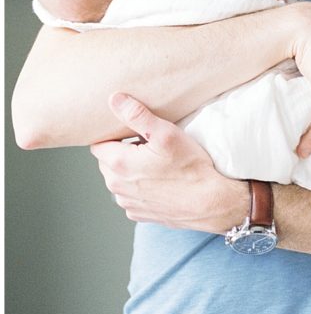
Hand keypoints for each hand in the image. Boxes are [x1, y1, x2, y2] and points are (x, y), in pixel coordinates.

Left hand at [90, 92, 247, 232]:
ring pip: (118, 179)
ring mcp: (127, 203)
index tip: (130, 132)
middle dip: (121, 151)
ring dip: (129, 170)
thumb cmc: (190, 167)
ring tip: (155, 163)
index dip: (112, 135)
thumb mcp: (166, 133)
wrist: (209, 202)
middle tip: (147, 144)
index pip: (98, 144)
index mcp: (119, 164)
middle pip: (106, 162)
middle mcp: (117, 187)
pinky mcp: (139, 214)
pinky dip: (139, 187)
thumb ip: (137, 115)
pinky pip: (131, 196)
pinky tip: (159, 181)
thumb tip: (114, 99)